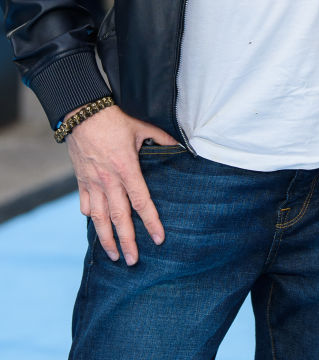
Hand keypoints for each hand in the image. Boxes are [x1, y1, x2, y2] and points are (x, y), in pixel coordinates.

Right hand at [66, 104, 177, 265]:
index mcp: (126, 169)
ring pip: (99, 218)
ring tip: (113, 256)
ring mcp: (92, 183)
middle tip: (134, 261)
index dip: (151, 221)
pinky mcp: (81, 181)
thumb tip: (180, 147)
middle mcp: (108, 181)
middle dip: (127, 241)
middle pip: (119, 217)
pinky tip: (97, 227)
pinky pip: (85, 205)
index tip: (158, 238)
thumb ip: (162, 140)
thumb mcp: (142, 128)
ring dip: (106, 239)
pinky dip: (91, 218)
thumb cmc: (114, 121)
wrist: (82, 114)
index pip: (141, 201)